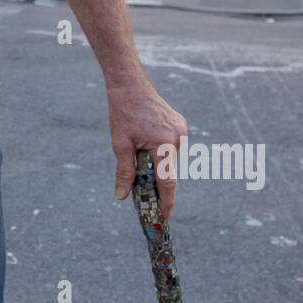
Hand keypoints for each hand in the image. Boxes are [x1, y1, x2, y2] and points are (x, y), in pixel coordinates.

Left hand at [108, 81, 187, 219]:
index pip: (167, 181)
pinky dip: (162, 151)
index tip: (164, 217)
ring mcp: (182, 130)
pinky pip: (173, 146)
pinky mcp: (181, 125)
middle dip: (158, 181)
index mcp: (163, 144)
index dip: (166, 202)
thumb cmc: (123, 114)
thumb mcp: (120, 144)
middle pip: (169, 170)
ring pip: (171, 159)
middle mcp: (177, 138)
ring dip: (159, 163)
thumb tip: (122, 196)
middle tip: (146, 191)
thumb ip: (124, 172)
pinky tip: (148, 141)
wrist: (130, 85)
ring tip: (140, 151)